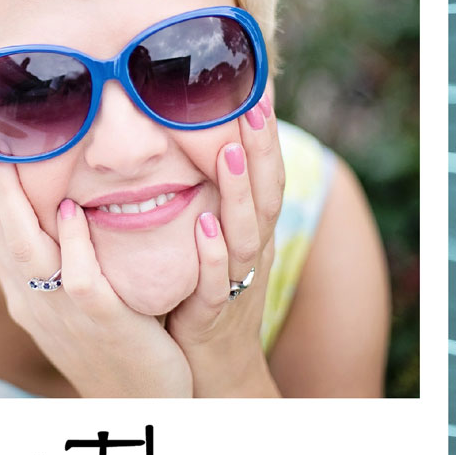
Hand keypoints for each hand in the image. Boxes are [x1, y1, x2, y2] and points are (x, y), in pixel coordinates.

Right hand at [0, 158, 192, 397]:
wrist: (143, 404)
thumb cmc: (114, 341)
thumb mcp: (75, 299)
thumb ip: (63, 255)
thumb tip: (63, 202)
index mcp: (26, 293)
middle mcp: (34, 301)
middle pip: (0, 233)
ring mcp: (64, 313)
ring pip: (27, 252)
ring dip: (14, 204)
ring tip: (6, 157)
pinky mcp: (103, 323)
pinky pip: (81, 280)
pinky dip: (72, 244)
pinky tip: (69, 209)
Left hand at [166, 90, 284, 396]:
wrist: (212, 370)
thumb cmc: (206, 297)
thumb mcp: (212, 242)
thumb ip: (207, 200)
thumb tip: (192, 147)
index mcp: (249, 229)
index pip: (261, 173)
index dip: (262, 132)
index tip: (255, 84)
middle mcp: (251, 249)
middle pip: (263, 192)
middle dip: (260, 147)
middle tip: (254, 102)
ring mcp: (236, 280)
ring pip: (246, 230)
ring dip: (239, 191)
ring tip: (230, 151)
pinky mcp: (214, 312)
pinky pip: (217, 281)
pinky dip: (214, 253)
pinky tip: (206, 226)